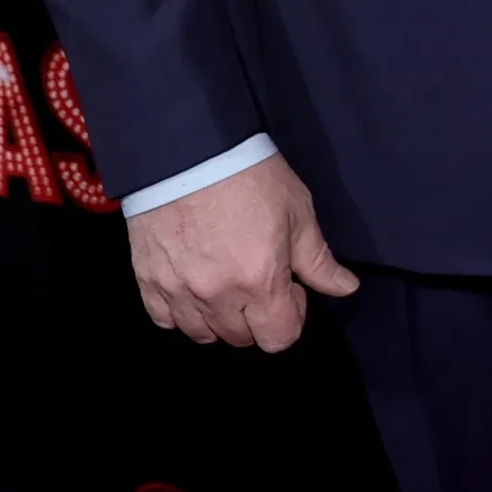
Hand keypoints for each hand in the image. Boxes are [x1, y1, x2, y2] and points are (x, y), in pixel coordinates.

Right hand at [127, 153, 357, 351]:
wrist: (189, 153)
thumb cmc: (250, 177)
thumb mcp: (299, 213)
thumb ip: (318, 261)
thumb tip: (345, 288)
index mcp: (259, 282)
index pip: (278, 338)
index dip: (292, 319)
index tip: (292, 291)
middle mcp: (216, 295)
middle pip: (241, 338)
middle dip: (259, 318)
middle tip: (262, 281)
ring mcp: (177, 291)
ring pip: (202, 334)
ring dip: (221, 319)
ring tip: (229, 284)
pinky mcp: (147, 280)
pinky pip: (164, 319)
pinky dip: (181, 312)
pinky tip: (195, 287)